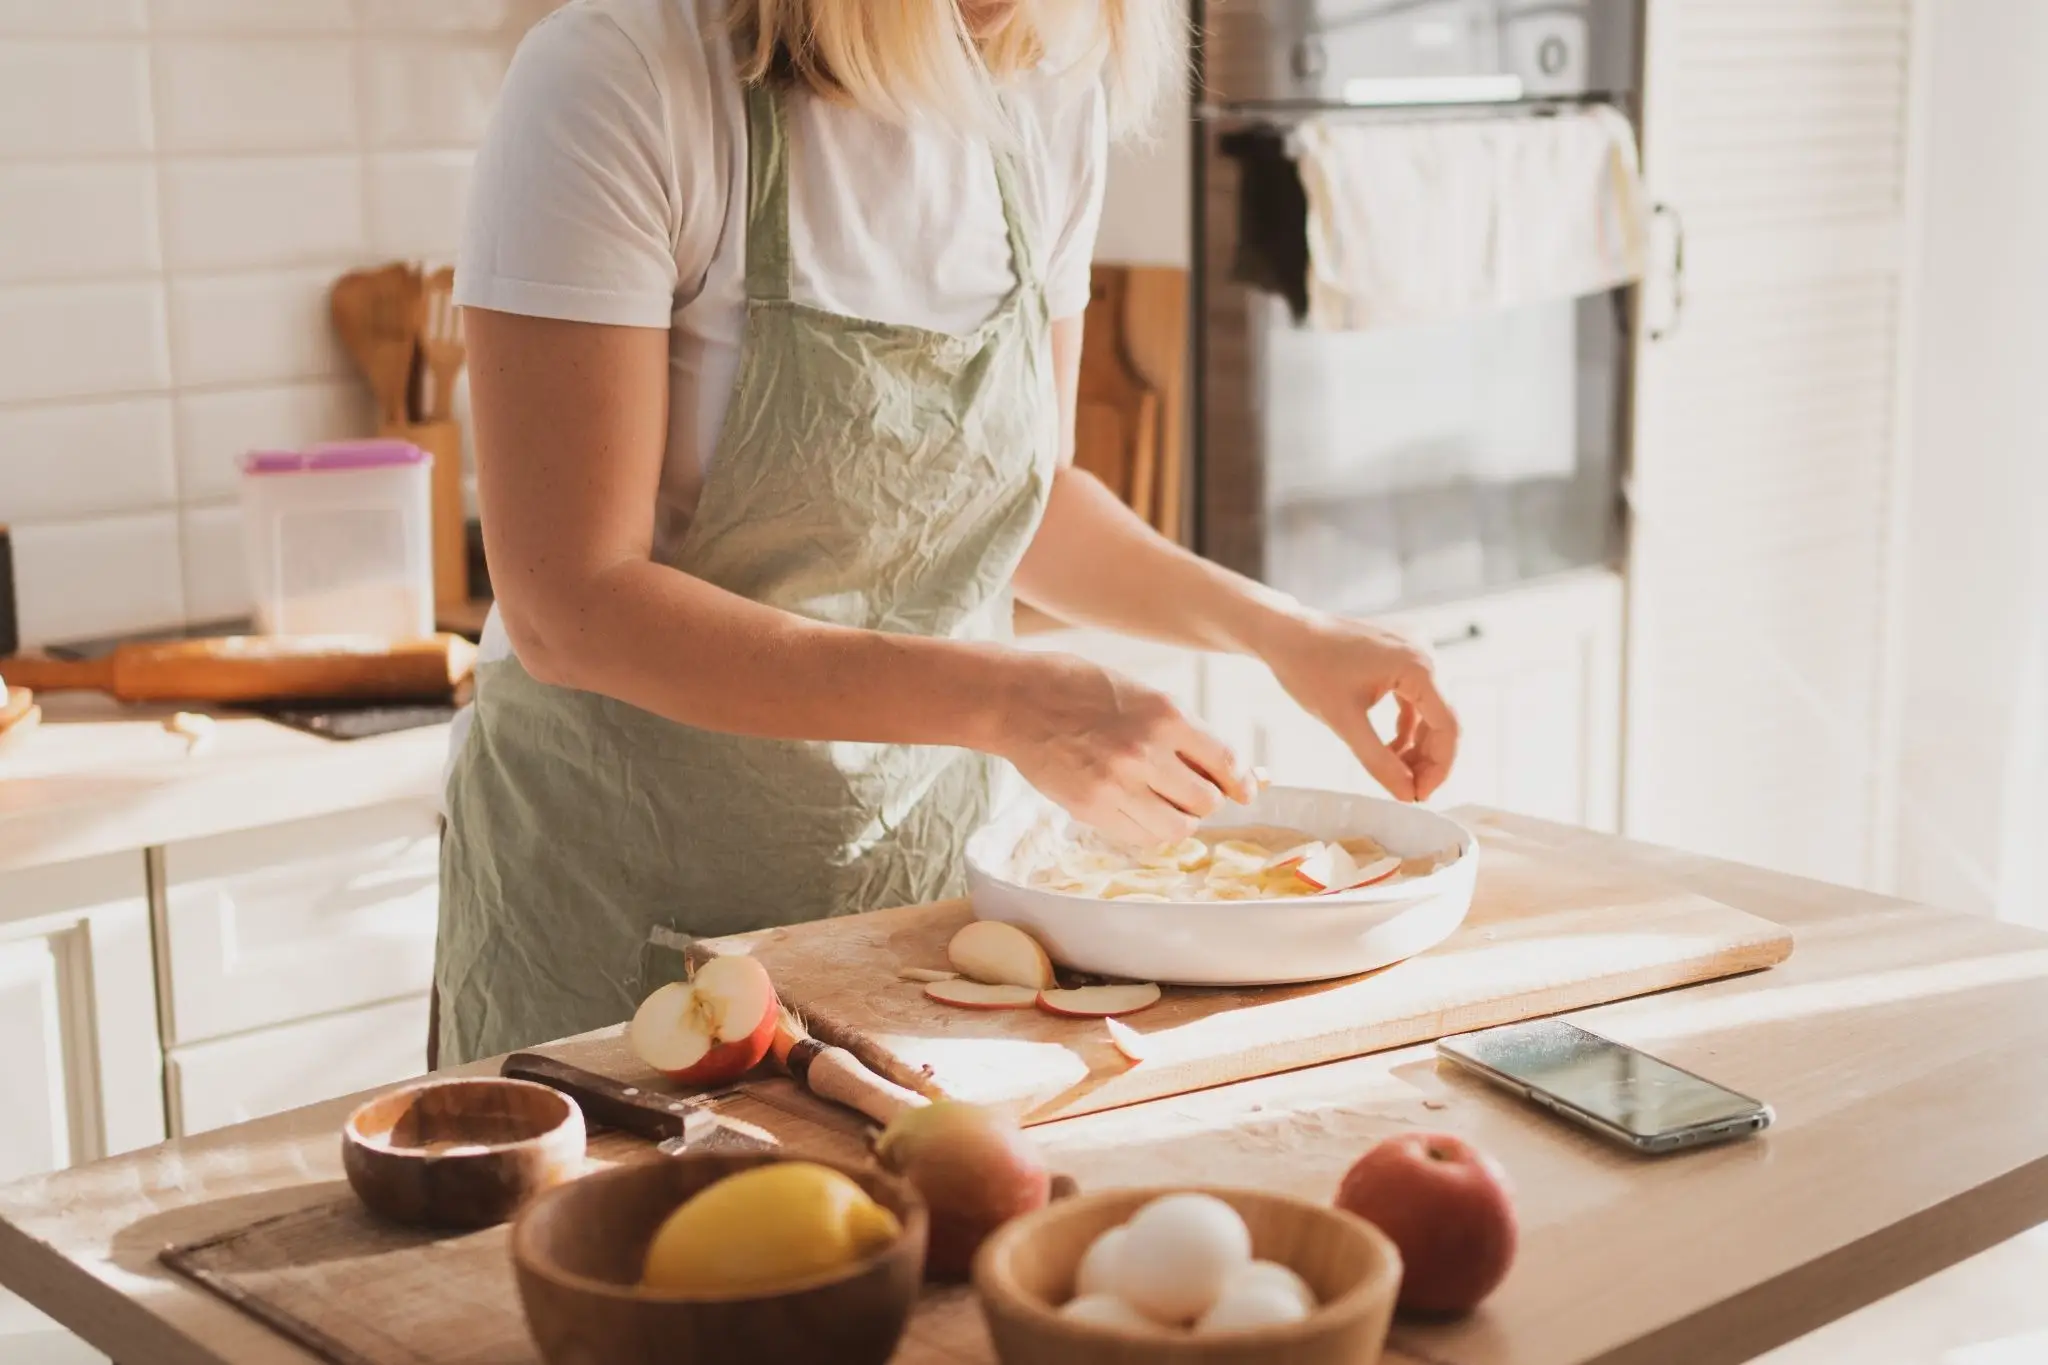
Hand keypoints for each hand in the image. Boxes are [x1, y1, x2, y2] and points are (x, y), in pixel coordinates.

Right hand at [993, 652, 1253, 845]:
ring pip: (1176, 827)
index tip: (1245, 790)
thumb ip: (1186, 732)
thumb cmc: (1081, 687)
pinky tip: (1137, 808)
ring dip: (1178, 819)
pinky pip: (1139, 836)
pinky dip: (1148, 828)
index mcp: (1166, 714)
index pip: (1227, 764)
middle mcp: (1146, 752)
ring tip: (1162, 801)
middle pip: (1206, 802)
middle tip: (1191, 788)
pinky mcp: (1091, 809)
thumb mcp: (1143, 694)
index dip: (1242, 782)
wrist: (1016, 699)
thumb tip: (1237, 773)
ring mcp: (1117, 785)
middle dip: (1206, 799)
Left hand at [1261, 614, 1458, 802]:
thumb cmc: (1308, 668)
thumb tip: (1407, 795)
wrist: (1284, 633)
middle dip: (1428, 760)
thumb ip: (1378, 761)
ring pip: (1430, 713)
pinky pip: (1414, 700)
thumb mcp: (1343, 721)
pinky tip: (1389, 749)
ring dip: (1416, 746)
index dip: (1439, 767)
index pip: (1448, 726)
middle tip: (1408, 792)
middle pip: (1443, 720)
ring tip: (1396, 775)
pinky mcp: (1400, 659)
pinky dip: (1405, 728)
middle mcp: (1424, 654)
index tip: (1420, 796)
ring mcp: (1413, 654)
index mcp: (1417, 665)